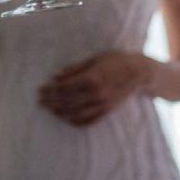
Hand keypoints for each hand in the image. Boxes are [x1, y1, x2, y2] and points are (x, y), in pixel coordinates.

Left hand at [39, 51, 154, 125]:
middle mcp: (96, 94)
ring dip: (60, 112)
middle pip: (68, 101)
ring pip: (76, 113)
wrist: (139, 72)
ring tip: (49, 109)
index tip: (41, 89)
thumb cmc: (116, 60)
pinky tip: (66, 118)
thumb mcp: (94, 58)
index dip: (51, 90)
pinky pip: (89, 121)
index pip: (65, 88)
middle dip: (51, 101)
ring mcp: (102, 104)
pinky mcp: (107, 111)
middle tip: (39, 100)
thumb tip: (55, 76)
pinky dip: (75, 121)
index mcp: (92, 78)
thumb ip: (74, 69)